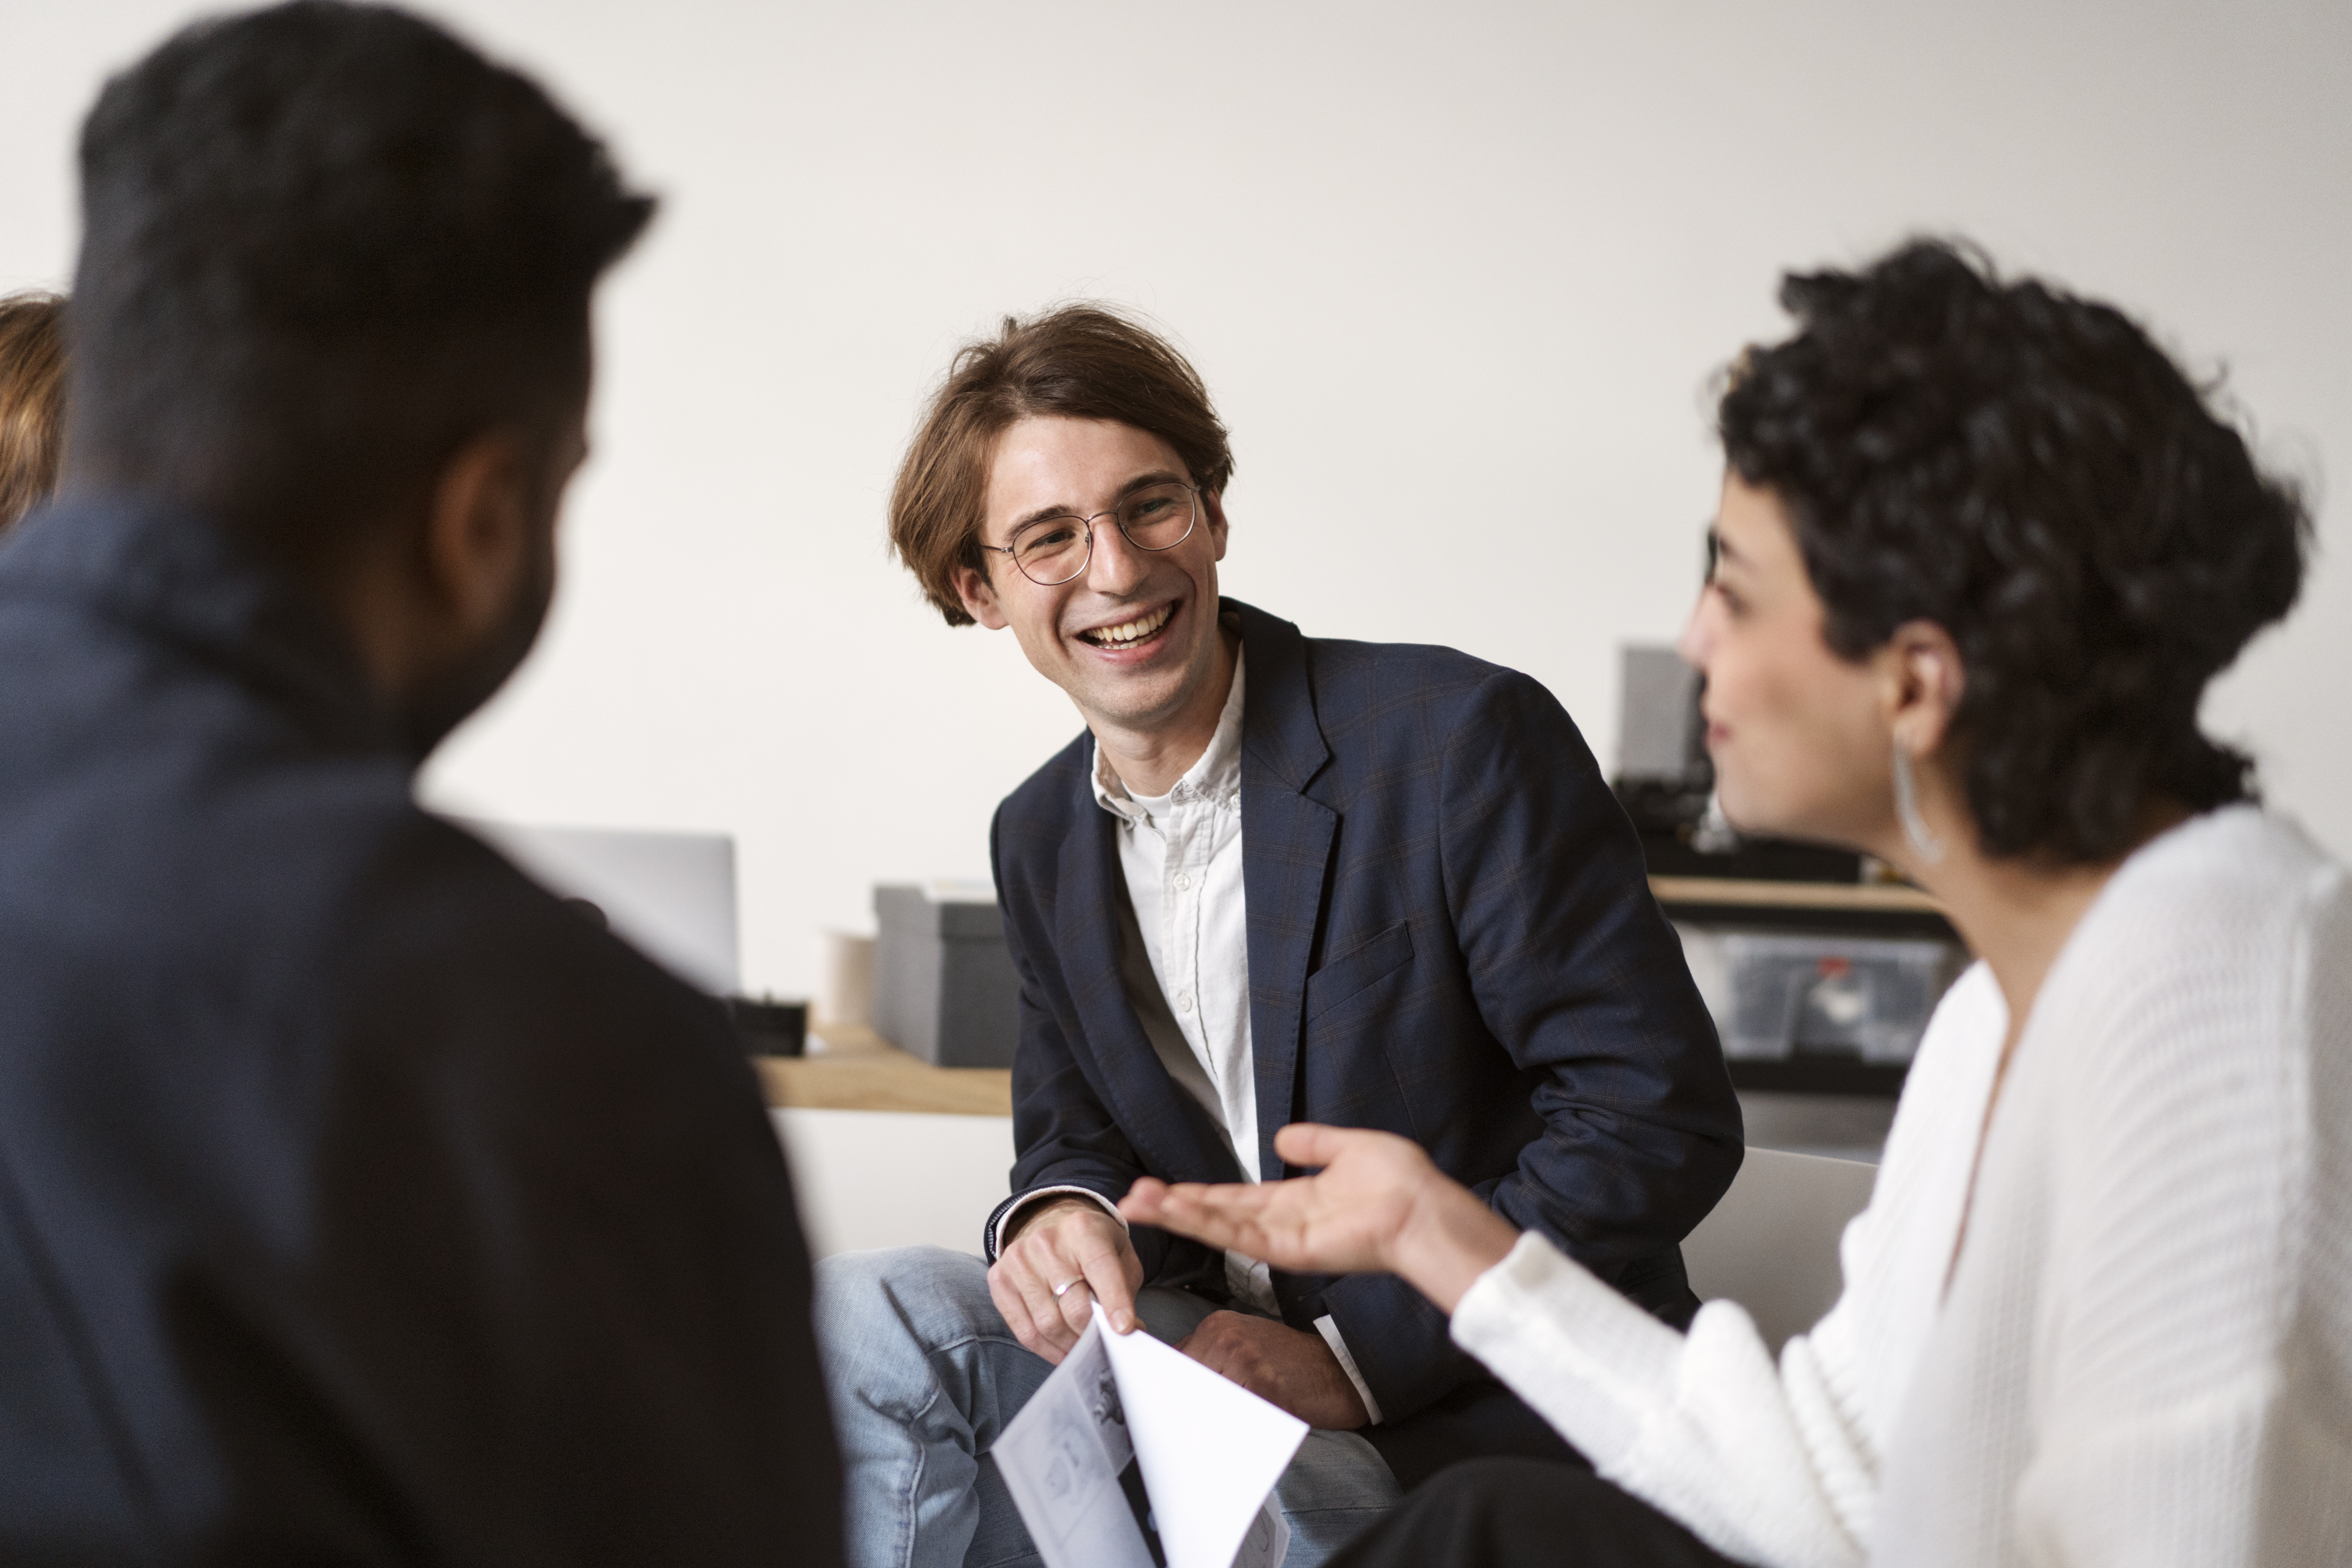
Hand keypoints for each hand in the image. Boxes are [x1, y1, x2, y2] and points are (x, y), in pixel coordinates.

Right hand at [989, 1197, 1144, 1363]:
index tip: (1125, 1329)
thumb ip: (1124, 1288)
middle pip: (1073, 1305)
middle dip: (1093, 1334)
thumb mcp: (1118, 1254)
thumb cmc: (1090, 1245)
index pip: (1101, 1268)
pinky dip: (1046, 1349)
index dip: (1115, 1302)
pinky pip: (1023, 1330)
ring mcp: (1018, 1259)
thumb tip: (1129, 1329)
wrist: (1049, 1224)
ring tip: (1084, 1349)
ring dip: (1070, 1345)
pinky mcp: (999, 1278)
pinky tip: (1061, 1350)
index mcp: (1082, 1228)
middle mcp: (1046, 1240)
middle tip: (1105, 1346)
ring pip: (1047, 1323)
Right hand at [1121, 1124, 1519, 1313]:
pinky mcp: (1291, 1249)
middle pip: (1216, 1213)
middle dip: (1174, 1206)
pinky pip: (1241, 1235)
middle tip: (1131, 1199)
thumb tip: (1282, 1136)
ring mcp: (1284, 1239)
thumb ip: (1314, 1142)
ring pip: (1219, 1225)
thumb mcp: (1348, 1148)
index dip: (1197, 1193)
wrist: (1424, 1207)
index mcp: (1294, 1200)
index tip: (1162, 1187)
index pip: (1234, 1197)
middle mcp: (1283, 1222)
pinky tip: (1178, 1212)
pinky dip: (1207, 1223)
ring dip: (1178, 1214)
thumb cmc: (1400, 1182)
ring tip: (1139, 1203)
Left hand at [1176, 1311, 1368, 1429]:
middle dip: (1189, 1407)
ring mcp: (1245, 1361)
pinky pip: (1234, 1417)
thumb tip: (1172, 1385)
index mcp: (1218, 1326)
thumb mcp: (1245, 1343)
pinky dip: (1235, 1429)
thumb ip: (1209, 1357)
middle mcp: (1226, 1338)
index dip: (1174, 1390)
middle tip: (1199, 1425)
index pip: (1174, 1363)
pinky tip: (1247, 1428)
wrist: (1338, 1368)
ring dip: (1210, 1421)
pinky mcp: (1263, 1387)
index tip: (1176, 1408)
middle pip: (1184, 1383)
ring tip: (1225, 1427)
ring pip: (1205, 1402)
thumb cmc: (1290, 1361)